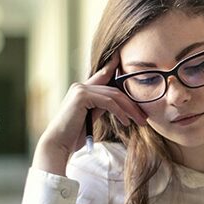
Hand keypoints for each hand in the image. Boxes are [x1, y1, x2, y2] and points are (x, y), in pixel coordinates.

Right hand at [33, 55, 147, 174]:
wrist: (59, 144)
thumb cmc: (73, 135)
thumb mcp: (90, 117)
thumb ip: (101, 106)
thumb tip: (117, 104)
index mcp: (82, 90)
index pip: (102, 76)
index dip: (113, 66)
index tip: (125, 60)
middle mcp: (80, 86)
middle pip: (114, 90)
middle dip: (132, 104)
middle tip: (144, 117)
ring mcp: (80, 89)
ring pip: (114, 96)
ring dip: (130, 110)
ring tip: (140, 122)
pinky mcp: (82, 96)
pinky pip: (108, 102)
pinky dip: (120, 112)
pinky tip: (126, 122)